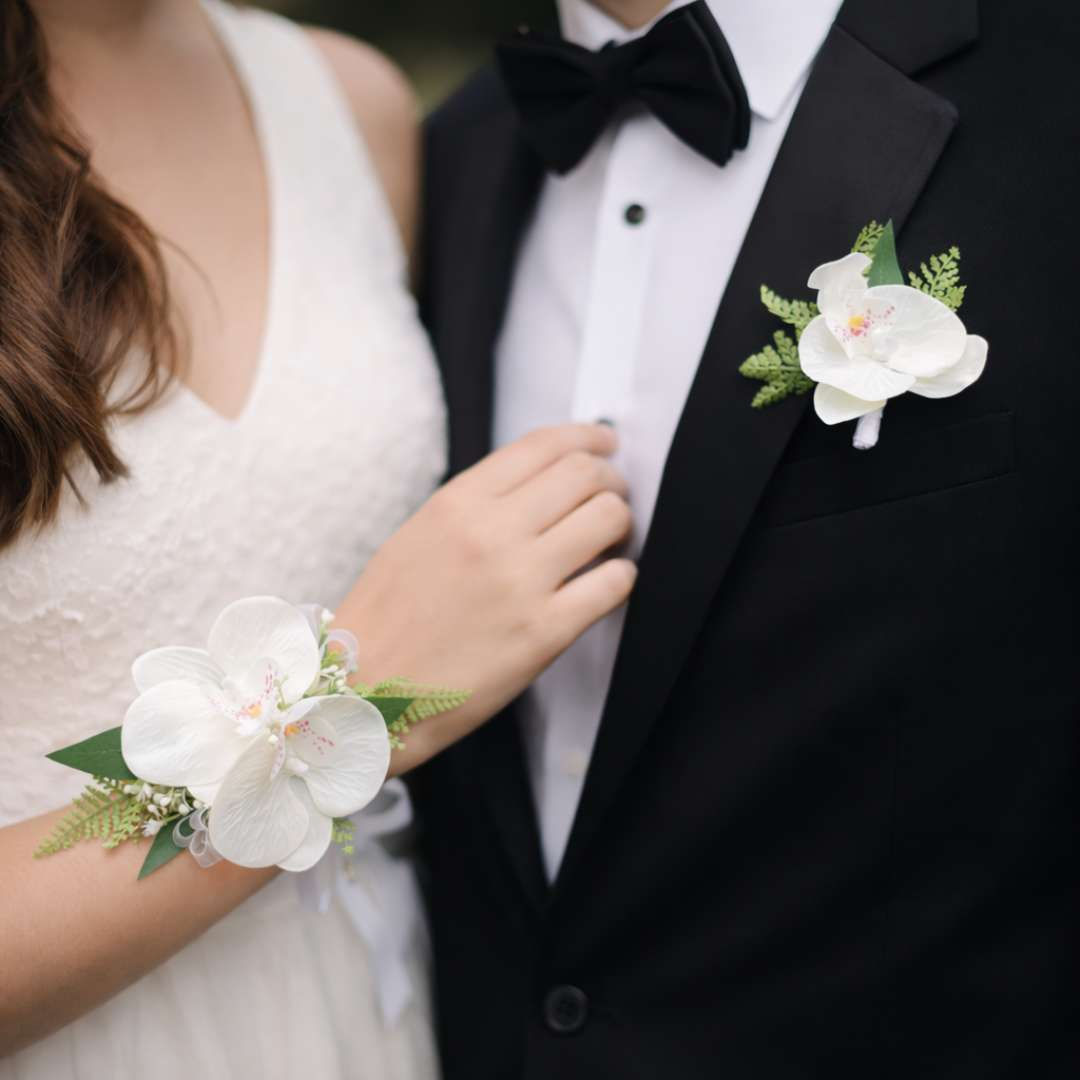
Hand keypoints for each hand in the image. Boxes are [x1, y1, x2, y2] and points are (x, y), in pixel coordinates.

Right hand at [336, 423, 635, 773]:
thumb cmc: (388, 618)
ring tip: (613, 539)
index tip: (605, 444)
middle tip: (614, 494)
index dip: (587, 438)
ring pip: (608, 518)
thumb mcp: (419, 535)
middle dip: (612, 479)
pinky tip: (608, 581)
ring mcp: (521, 582)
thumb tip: (540, 485)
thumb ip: (476, 505)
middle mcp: (492, 533)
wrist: (366, 692)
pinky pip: (613, 584)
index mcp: (458, 503)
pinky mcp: (544, 632)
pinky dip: (621, 575)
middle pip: (585, 474)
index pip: (543, 445)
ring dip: (621, 523)